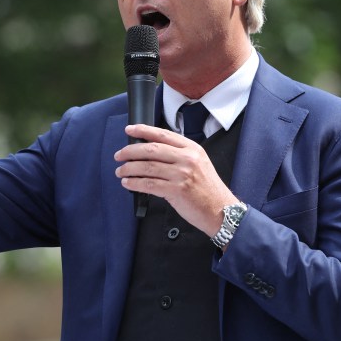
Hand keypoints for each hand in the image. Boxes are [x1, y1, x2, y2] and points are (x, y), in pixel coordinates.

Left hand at [115, 124, 237, 236]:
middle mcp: (187, 159)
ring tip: (121, 171)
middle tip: (119, 155)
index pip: (163, 134)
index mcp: (192, 149)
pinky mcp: (176, 191)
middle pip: (151, 149)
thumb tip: (150, 152)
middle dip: (130, 151)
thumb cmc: (208, 190)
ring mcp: (182, 174)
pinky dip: (135, 183)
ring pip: (147, 167)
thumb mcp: (198, 164)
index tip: (130, 129)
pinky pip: (149, 184)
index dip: (143, 130)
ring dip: (129, 169)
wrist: (221, 210)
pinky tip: (128, 183)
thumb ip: (178, 155)